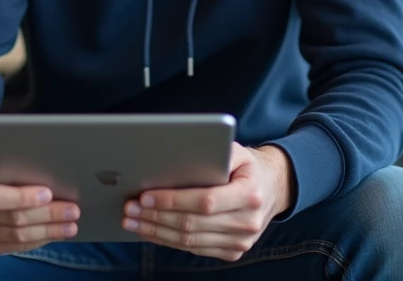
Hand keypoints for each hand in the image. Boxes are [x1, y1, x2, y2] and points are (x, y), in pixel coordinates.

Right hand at [0, 145, 80, 254]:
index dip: (21, 197)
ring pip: (16, 236)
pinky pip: (16, 247)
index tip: (48, 193)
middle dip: (46, 215)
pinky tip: (56, 233)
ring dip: (48, 231)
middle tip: (72, 210)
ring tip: (71, 225)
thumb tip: (50, 163)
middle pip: (11, 218)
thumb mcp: (0, 151)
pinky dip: (39, 240)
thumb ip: (15, 158)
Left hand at [123, 143, 292, 261]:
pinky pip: (195, 249)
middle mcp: (248, 222)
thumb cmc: (247, 166)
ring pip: (189, 241)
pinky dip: (168, 241)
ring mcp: (241, 241)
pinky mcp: (233, 251)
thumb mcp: (236, 151)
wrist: (272, 188)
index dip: (172, 200)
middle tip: (129, 209)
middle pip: (192, 224)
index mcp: (250, 194)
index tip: (145, 196)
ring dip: (156, 232)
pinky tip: (151, 231)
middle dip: (155, 217)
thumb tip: (172, 160)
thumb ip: (211, 154)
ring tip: (133, 221)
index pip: (204, 201)